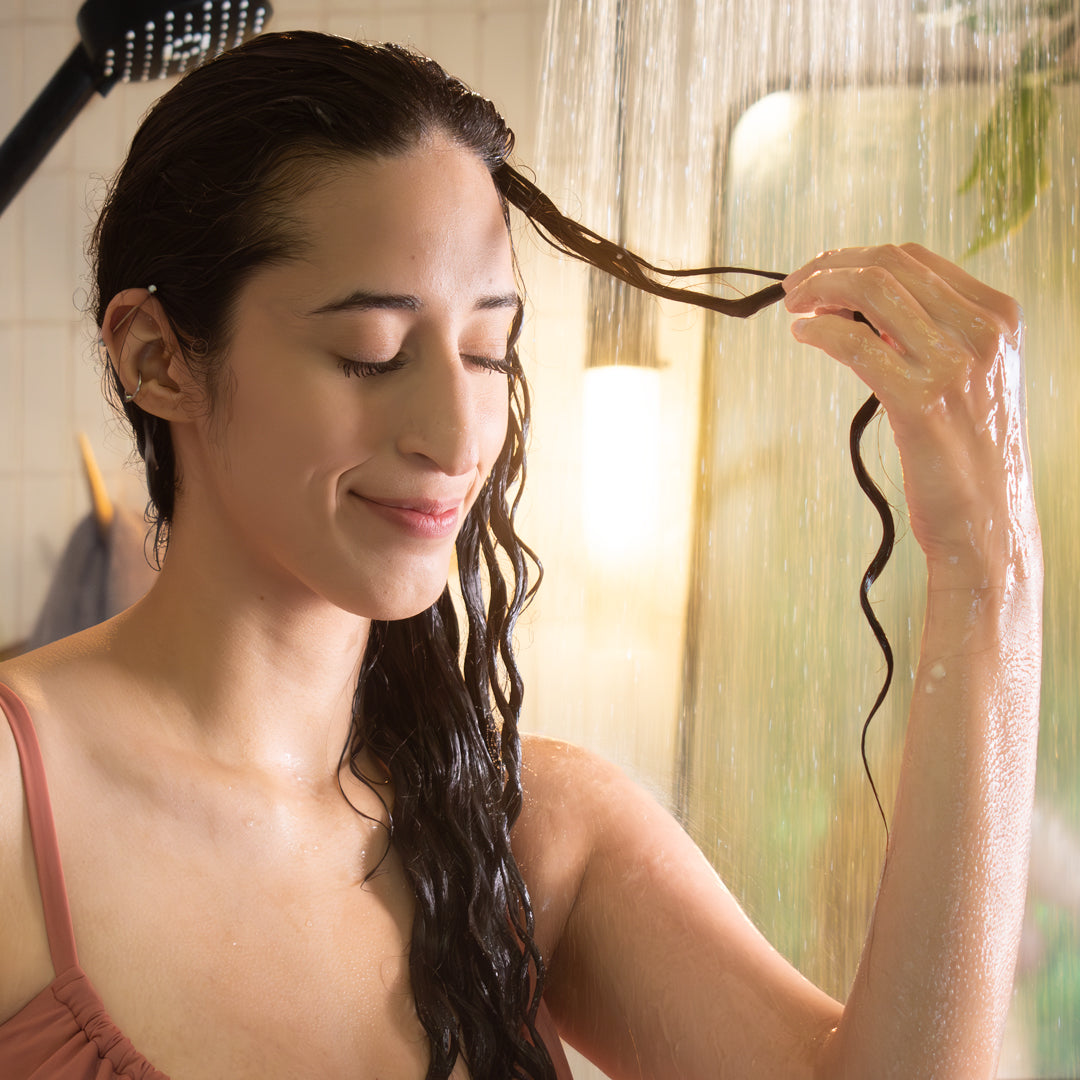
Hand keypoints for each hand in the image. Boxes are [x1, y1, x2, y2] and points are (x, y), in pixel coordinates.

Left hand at [783, 243, 1038, 583]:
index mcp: (999, 316)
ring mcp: (954, 365)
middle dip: (830, 267)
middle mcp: (983, 332)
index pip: (915, 258)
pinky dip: (819, 330)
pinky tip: (803, 335)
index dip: (857, 258)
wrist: (988, 524)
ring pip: (871, 292)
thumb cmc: (970, 454)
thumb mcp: (971, 377)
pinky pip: (855, 344)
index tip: (824, 272)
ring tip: (794, 305)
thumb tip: (864, 305)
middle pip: (889, 266)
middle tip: (795, 286)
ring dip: (818, 289)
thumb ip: (932, 334)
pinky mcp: (920, 402)